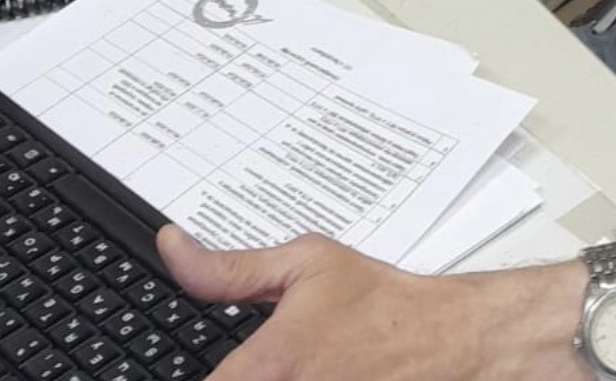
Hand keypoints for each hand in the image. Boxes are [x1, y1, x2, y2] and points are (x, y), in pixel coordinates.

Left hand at [157, 227, 485, 380]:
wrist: (444, 340)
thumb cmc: (379, 303)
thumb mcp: (305, 264)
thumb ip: (229, 268)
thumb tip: (171, 247)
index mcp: (269, 366)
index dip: (202, 375)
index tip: (215, 366)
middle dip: (236, 378)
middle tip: (252, 365)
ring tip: (298, 364)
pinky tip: (312, 377)